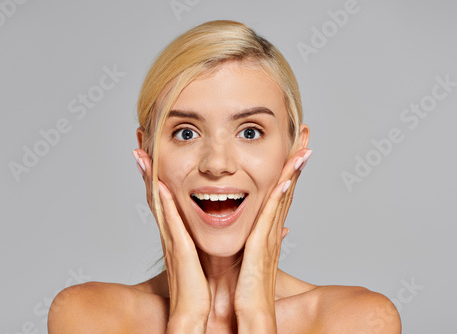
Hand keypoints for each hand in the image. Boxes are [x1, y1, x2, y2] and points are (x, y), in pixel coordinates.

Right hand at [133, 149, 210, 330]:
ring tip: (142, 155)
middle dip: (148, 171)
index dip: (159, 178)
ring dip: (150, 178)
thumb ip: (208, 241)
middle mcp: (171, 234)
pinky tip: (161, 185)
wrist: (195, 314)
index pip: (166, 201)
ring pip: (158, 203)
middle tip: (139, 146)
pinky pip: (169, 222)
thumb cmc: (200, 289)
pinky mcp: (178, 250)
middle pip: (156, 196)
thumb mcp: (204, 258)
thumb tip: (229, 223)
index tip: (154, 156)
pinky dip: (164, 203)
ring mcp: (172, 241)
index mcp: (178, 235)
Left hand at [234, 148, 312, 325]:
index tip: (295, 146)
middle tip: (305, 135)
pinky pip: (271, 217)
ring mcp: (270, 237)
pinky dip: (279, 198)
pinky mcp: (262, 247)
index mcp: (268, 230)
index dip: (289, 168)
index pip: (281, 192)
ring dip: (293, 171)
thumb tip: (268, 230)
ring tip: (303, 147)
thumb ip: (257, 240)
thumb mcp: (251, 257)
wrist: (251, 315)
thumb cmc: (247, 289)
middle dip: (297, 160)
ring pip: (284, 197)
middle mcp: (273, 230)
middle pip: (288, 188)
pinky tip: (285, 180)